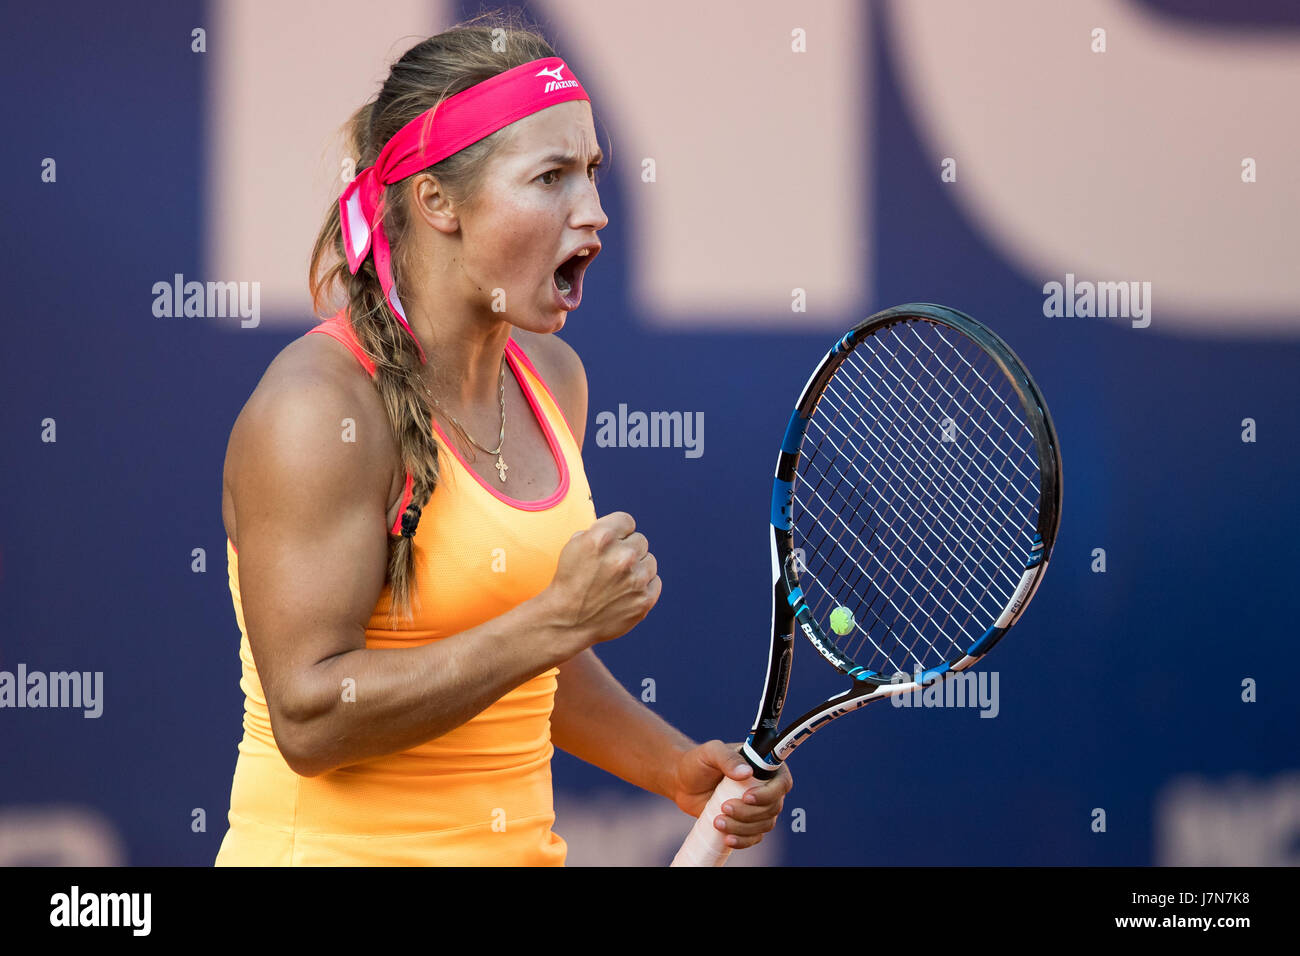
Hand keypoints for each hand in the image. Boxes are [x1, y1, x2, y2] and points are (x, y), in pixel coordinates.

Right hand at [545, 512, 661, 652]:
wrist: (568, 621)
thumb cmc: (570, 581)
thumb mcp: (574, 545)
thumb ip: (600, 531)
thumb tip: (621, 529)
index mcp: (602, 538)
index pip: (627, 521)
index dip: (618, 532)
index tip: (612, 543)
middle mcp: (623, 556)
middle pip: (640, 541)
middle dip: (627, 550)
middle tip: (611, 566)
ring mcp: (637, 579)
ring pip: (650, 561)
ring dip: (638, 567)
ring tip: (618, 581)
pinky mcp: (645, 599)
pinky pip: (655, 581)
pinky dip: (644, 586)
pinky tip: (626, 592)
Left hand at [671, 740, 792, 850]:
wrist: (683, 782)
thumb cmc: (698, 762)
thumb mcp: (710, 752)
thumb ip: (727, 758)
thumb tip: (746, 772)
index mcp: (764, 766)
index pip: (782, 782)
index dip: (769, 793)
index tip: (746, 797)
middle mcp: (765, 787)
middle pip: (773, 807)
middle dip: (749, 812)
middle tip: (724, 807)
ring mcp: (757, 807)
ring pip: (764, 824)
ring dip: (743, 827)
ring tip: (718, 821)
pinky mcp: (746, 823)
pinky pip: (754, 837)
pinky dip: (743, 840)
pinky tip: (727, 838)